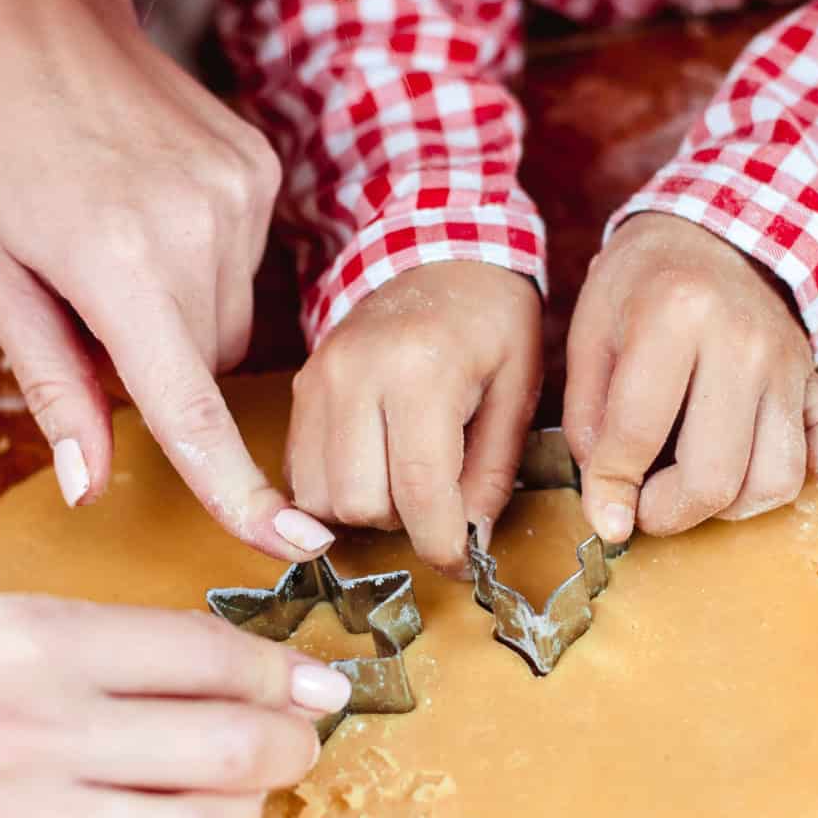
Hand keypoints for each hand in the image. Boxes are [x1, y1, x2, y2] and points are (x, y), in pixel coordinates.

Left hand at [0, 0, 332, 562]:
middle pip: (206, 366)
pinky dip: (198, 262)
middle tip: (84, 299)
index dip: (240, 493)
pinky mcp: (260, 167)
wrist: (31, 11)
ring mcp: (241, 192)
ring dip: (178, 313)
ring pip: (229, 319)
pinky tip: (147, 203)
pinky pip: (243, 262)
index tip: (294, 548)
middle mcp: (196, 230)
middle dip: (156, 363)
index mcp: (117, 265)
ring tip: (110, 237)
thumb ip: (52, 386)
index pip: (191, 411)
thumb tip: (90, 487)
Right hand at [0, 594, 352, 817]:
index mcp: (41, 638)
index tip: (318, 682)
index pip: (217, 656)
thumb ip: (92, 650)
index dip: (289, 673)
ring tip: (238, 801)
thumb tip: (208, 672)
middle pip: (235, 747)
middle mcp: (44, 725)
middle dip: (292, 746)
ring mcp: (19, 817)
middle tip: (299, 741)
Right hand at [286, 262, 543, 571]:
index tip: (461, 562)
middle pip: (360, 504)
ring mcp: (319, 378)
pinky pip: (300, 473)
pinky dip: (336, 491)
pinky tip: (375, 467)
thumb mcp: (519, 391)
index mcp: (421, 369)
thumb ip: (494, 472)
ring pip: (320, 498)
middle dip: (404, 523)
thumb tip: (468, 543)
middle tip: (439, 501)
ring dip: (366, 511)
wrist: (440, 255)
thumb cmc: (493, 322)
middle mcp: (356, 373)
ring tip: (405, 479)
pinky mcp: (299, 387)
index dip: (441, 543)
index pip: (419, 489)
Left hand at [564, 214, 817, 542]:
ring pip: (777, 481)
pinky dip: (804, 476)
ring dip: (729, 507)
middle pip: (716, 477)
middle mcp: (743, 341)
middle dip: (668, 513)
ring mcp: (789, 362)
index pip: (638, 433)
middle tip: (643, 506)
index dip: (611, 489)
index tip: (604, 516)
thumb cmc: (641, 287)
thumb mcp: (589, 337)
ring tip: (691, 484)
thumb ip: (590, 423)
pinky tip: (756, 463)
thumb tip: (610, 507)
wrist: (712, 236)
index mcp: (676, 314)